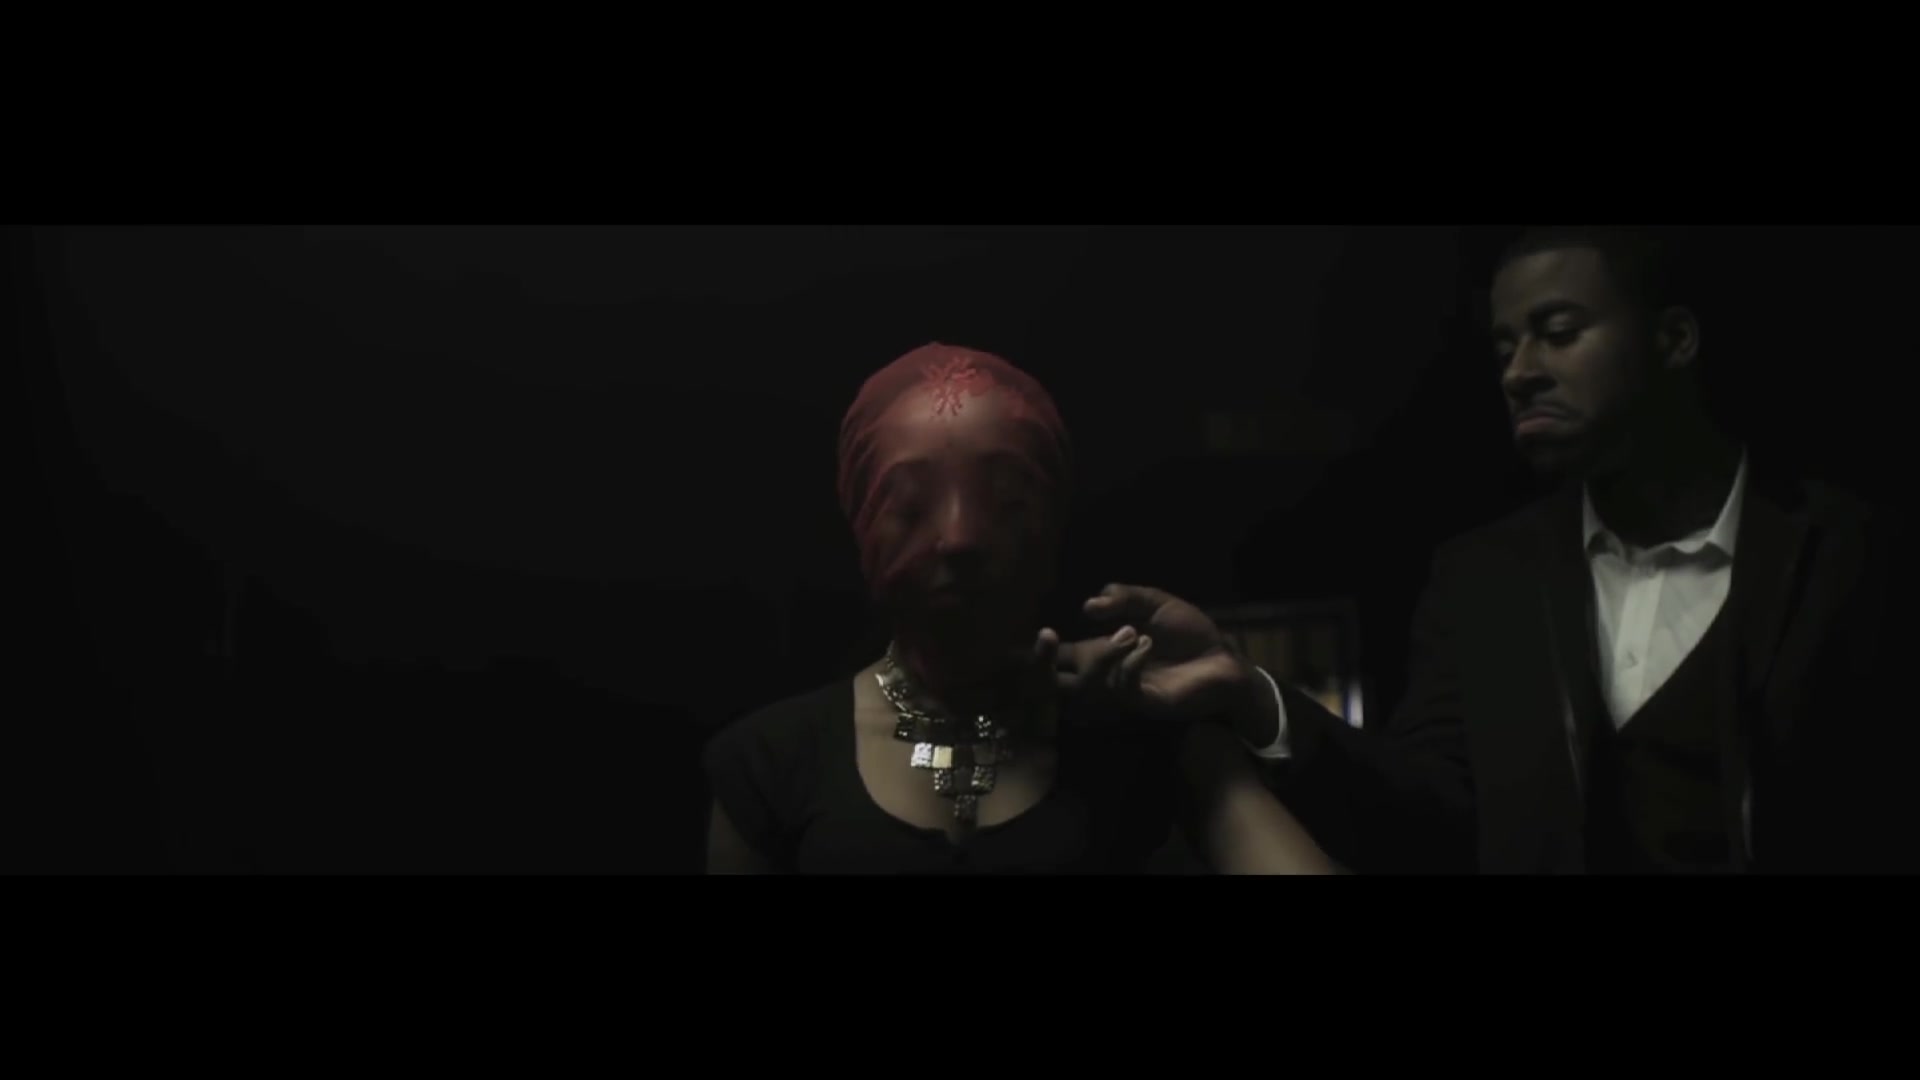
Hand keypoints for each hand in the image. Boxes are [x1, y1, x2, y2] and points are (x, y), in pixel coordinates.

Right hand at [1048, 584, 1272, 737]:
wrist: (1224, 658)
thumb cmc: (1189, 633)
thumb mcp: (1154, 603)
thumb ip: (1122, 598)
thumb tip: (1087, 606)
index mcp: (1104, 651)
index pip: (1062, 657)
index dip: (1042, 651)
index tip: (1042, 631)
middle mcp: (1107, 675)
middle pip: (1057, 684)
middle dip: (1044, 664)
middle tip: (1049, 638)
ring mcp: (1124, 692)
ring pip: (1088, 682)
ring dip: (1105, 652)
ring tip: (1132, 631)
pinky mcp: (1145, 702)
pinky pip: (1122, 687)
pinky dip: (1129, 661)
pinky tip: (1146, 644)